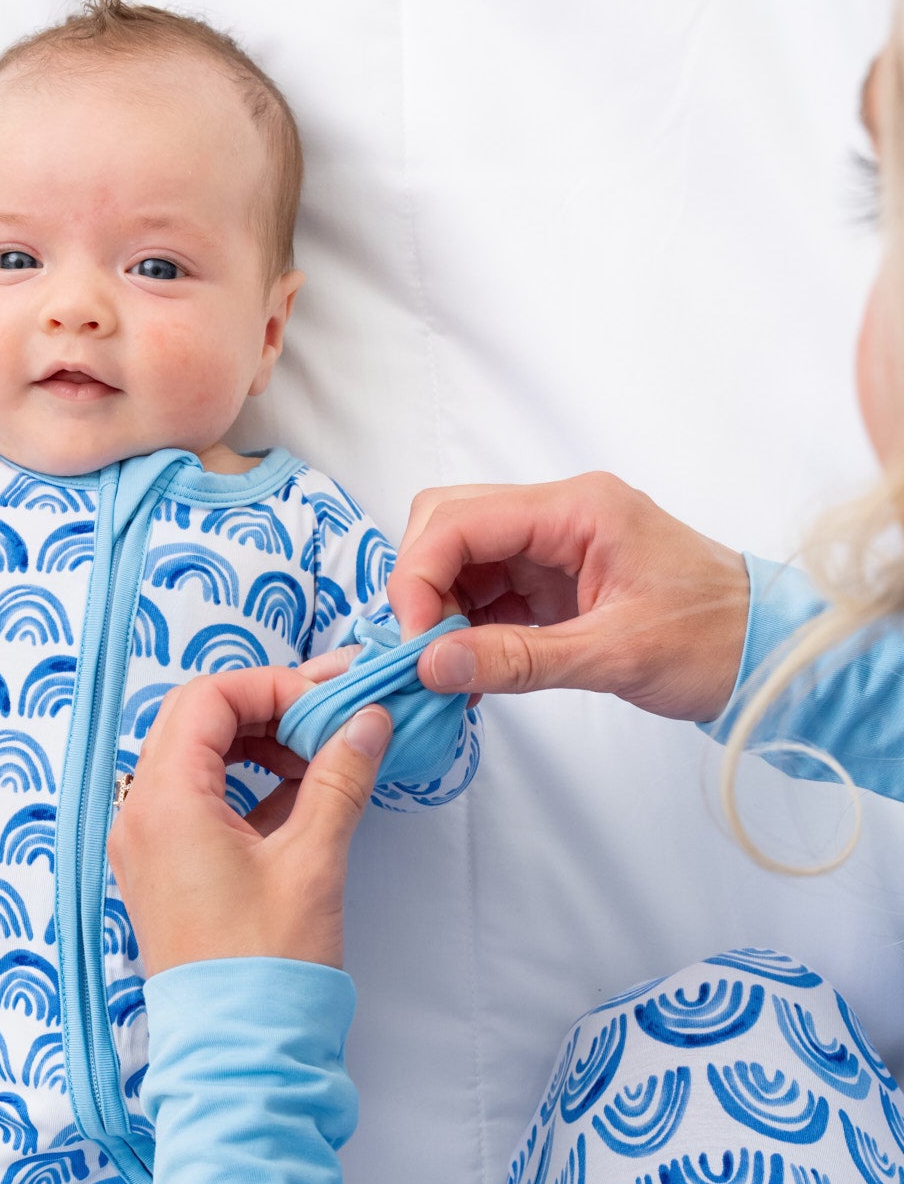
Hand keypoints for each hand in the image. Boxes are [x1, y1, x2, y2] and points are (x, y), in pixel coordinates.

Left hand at [107, 667, 391, 974]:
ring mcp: (145, 845)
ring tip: (317, 762)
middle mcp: (139, 815)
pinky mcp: (161, 872)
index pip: (207, 698)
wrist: (239, 1053)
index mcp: (164, 801)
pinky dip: (242, 788)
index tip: (326, 704)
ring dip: (253, 746)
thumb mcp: (312, 861)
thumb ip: (339, 778)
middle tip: (324, 722)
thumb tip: (366, 721)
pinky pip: (193, 803)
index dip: (270, 686)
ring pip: (193, 759)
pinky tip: (299, 799)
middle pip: (194, 721)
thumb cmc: (267, 965)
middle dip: (263, 709)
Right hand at [386, 473, 749, 721]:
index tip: (412, 642)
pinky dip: (463, 630)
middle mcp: (558, 515)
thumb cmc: (717, 641)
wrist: (771, 654)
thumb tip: (431, 666)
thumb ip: (516, 660)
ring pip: (458, 559)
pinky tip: (469, 674)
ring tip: (445, 672)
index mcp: (578, 509)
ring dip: (438, 612)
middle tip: (424, 653)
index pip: (459, 521)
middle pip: (447, 524)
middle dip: (419, 587)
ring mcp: (552, 546)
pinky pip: (483, 592)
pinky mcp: (551, 580)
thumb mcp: (614, 656)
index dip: (417, 578)